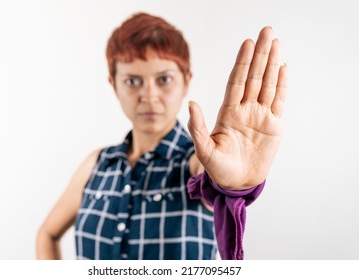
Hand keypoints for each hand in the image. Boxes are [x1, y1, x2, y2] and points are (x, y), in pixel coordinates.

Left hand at [188, 26, 287, 189]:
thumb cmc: (218, 169)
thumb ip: (198, 127)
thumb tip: (191, 103)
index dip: (242, 63)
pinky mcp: (274, 126)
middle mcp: (245, 109)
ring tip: (276, 42)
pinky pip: (279, 101)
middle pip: (254, 77)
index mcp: (228, 113)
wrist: (236, 183)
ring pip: (268, 84)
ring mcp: (260, 116)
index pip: (237, 82)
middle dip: (260, 54)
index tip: (247, 44)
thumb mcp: (204, 150)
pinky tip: (283, 68)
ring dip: (272, 63)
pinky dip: (282, 85)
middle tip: (267, 31)